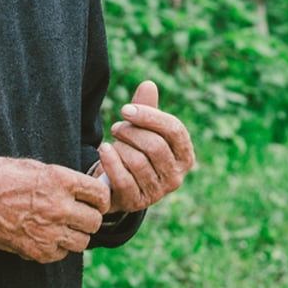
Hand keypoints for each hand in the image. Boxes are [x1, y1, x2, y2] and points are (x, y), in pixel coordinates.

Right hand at [0, 157, 108, 263]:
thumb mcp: (32, 165)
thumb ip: (58, 176)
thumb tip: (78, 185)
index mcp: (60, 180)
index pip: (100, 193)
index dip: (101, 196)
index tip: (97, 199)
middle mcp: (58, 207)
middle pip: (95, 220)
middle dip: (91, 217)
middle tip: (82, 214)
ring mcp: (49, 231)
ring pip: (83, 241)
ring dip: (77, 234)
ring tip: (65, 227)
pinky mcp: (37, 251)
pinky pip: (62, 254)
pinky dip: (59, 247)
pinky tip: (49, 236)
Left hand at [97, 80, 194, 213]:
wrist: (115, 184)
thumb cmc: (134, 150)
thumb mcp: (142, 129)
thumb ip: (146, 109)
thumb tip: (148, 84)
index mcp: (185, 156)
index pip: (175, 130)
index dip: (149, 116)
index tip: (125, 109)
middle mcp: (176, 177)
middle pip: (155, 145)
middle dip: (131, 132)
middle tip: (116, 128)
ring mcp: (157, 193)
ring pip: (138, 161)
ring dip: (120, 147)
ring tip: (112, 143)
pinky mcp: (136, 203)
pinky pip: (123, 179)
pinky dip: (110, 161)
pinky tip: (103, 150)